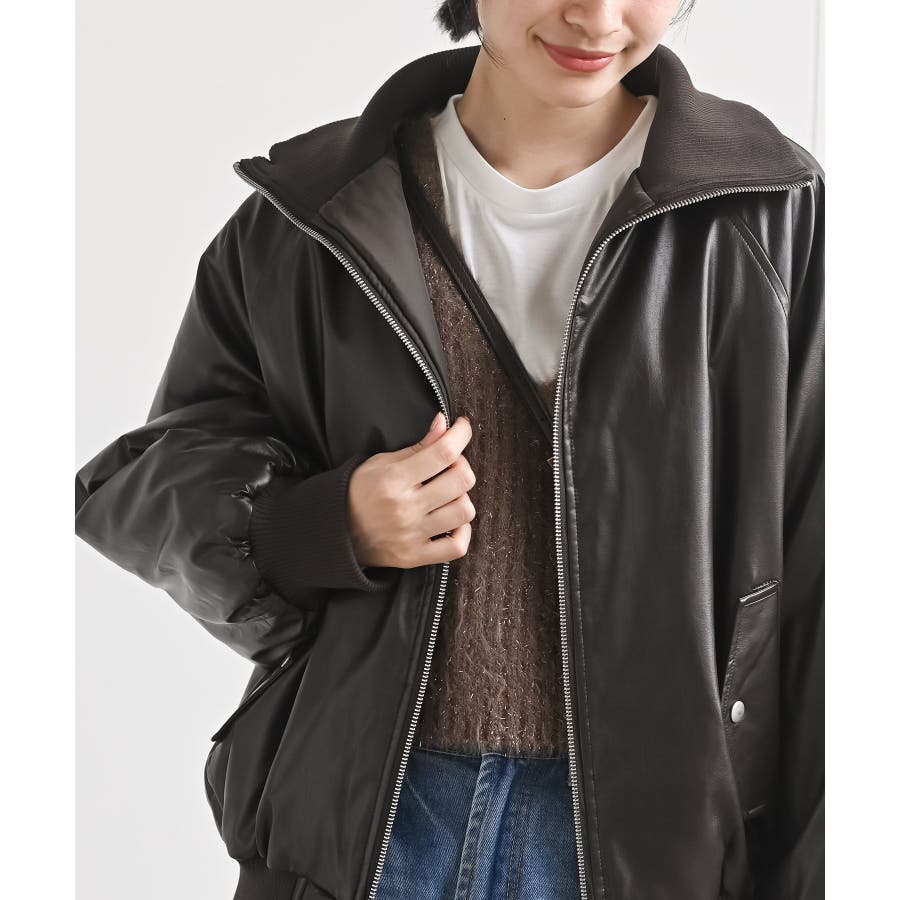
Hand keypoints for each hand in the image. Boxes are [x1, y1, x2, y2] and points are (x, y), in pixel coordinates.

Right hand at [347, 412, 475, 568]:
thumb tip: (444, 424)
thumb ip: (417, 446)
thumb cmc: (358, 492)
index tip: (462, 427)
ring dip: (461, 497)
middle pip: (461, 480)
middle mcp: (405, 508)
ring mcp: (411, 534)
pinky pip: (457, 546)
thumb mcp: (381, 462)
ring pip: (464, 511)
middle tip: (450, 464)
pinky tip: (452, 522)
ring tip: (447, 494)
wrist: (334, 531)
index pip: (443, 452)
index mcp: (394, 479)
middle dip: (462, 465)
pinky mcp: (414, 556)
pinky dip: (462, 532)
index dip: (460, 435)